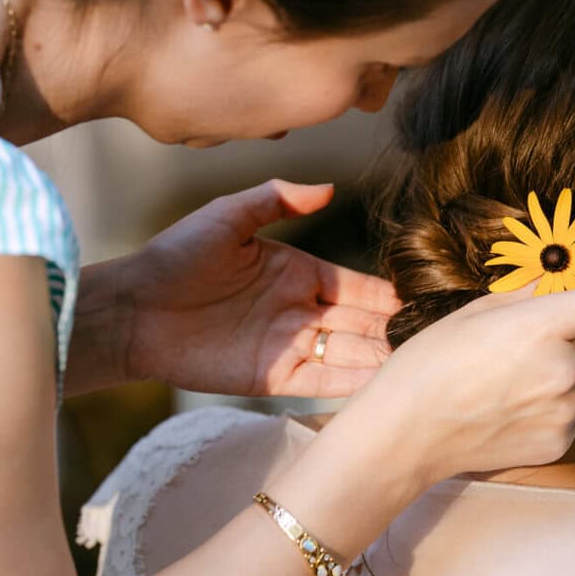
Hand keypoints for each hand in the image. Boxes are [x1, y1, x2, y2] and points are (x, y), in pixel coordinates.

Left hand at [98, 181, 400, 399]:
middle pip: (363, 324)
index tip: (428, 298)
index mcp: (298, 272)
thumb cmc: (175, 257)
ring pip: (351, 355)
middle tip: (441, 339)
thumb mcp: (227, 218)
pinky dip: (353, 386)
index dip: (391, 294)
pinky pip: (323, 383)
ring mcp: (290, 346)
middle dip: (398, 331)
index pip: (358, 286)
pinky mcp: (273, 378)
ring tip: (424, 367)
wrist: (133, 310)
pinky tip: (385, 388)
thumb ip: (278, 199)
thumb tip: (330, 187)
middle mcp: (301, 310)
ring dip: (383, 361)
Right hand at [334, 241, 574, 485]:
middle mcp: (562, 374)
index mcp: (539, 330)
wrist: (403, 436)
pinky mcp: (560, 441)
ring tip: (555, 347)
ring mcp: (564, 413)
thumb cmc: (429, 364)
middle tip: (571, 308)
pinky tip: (531, 387)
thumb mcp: (478, 311)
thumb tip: (567, 278)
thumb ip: (532, 294)